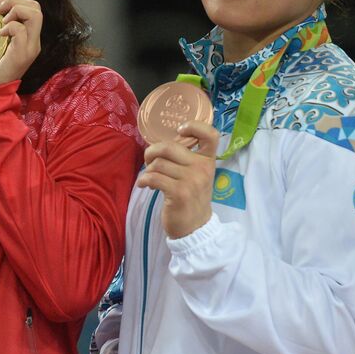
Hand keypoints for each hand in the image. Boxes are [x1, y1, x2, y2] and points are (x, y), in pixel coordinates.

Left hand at [0, 0, 42, 91]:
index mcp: (30, 39)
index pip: (33, 8)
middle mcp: (34, 43)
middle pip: (37, 7)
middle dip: (15, 1)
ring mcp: (30, 49)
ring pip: (35, 15)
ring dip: (15, 10)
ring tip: (0, 20)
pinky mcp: (21, 55)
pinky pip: (21, 30)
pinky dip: (9, 26)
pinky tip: (0, 33)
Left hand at [136, 121, 217, 238]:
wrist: (194, 227)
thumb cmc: (191, 198)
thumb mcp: (197, 176)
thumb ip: (187, 158)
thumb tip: (162, 144)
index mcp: (208, 161)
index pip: (210, 135)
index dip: (195, 126)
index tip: (180, 130)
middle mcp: (202, 168)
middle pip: (169, 146)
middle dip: (152, 152)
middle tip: (149, 161)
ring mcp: (192, 180)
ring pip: (158, 163)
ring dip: (148, 170)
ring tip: (150, 179)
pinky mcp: (179, 193)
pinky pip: (153, 177)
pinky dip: (144, 180)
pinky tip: (145, 186)